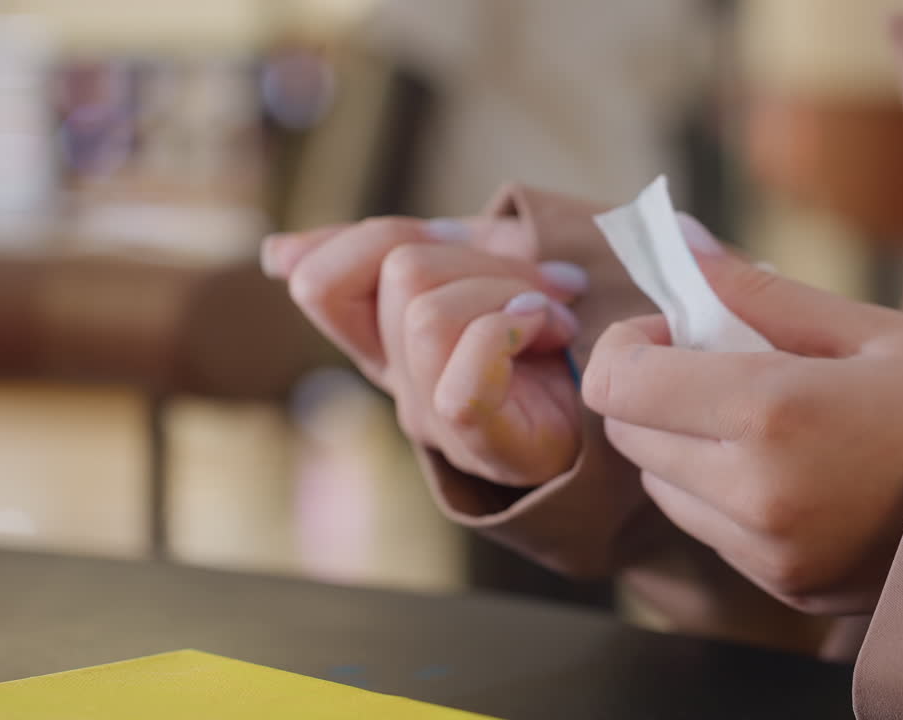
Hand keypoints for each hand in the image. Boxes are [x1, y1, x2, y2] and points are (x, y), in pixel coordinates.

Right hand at [263, 217, 589, 485]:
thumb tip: (277, 253)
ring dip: (514, 293)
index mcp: (388, 339)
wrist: (625, 408)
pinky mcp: (486, 444)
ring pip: (429, 314)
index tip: (448, 238)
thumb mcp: (475, 269)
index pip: (323, 283)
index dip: (368, 239)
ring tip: (555, 316)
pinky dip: (514, 330)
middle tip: (545, 282)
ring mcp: (438, 418)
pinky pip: (465, 371)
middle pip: (399, 274)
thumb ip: (399, 252)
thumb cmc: (555, 336)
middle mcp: (401, 381)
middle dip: (485, 258)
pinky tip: (552, 335)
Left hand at [583, 222, 902, 611]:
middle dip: (655, 390)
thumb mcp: (869, 327)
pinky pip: (707, 528)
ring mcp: (768, 552)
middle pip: (631, 435)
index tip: (673, 328)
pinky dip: (718, 490)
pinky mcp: (783, 585)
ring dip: (681, 443)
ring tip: (761, 416)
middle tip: (722, 361)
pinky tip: (784, 465)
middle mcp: (757, 495)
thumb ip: (757, 291)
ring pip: (661, 487)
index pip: (623, 384)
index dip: (628, 345)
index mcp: (776, 414)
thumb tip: (677, 243)